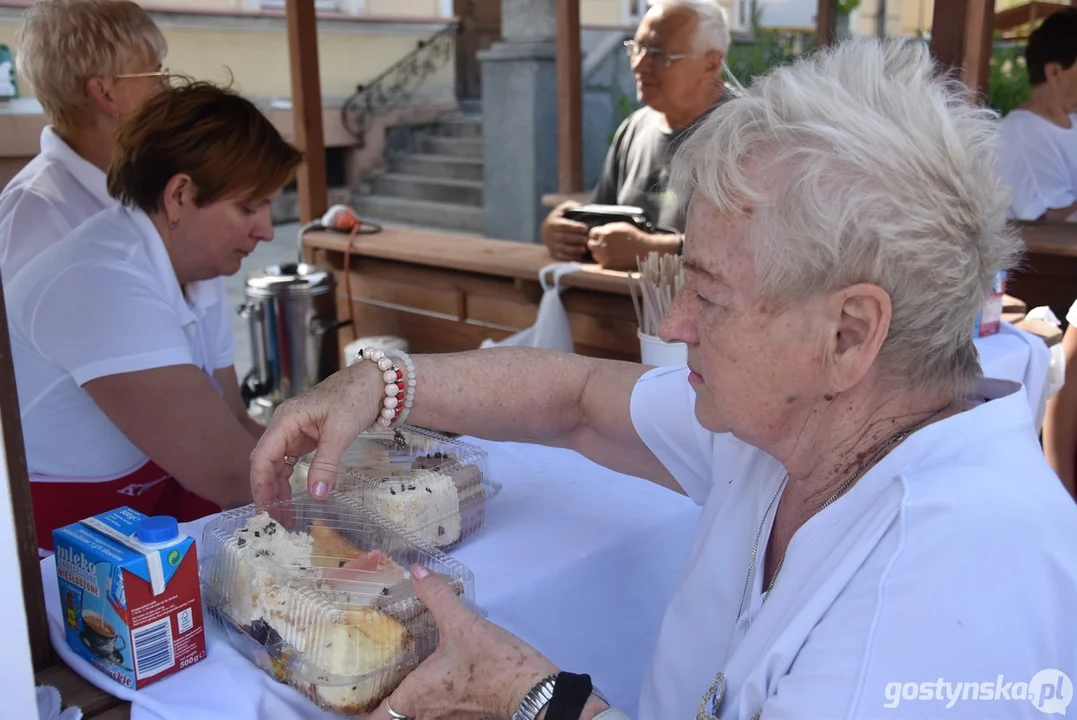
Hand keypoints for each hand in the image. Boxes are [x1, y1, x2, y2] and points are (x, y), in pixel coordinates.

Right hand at [249, 361, 382, 505]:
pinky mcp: (306, 436)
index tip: (265, 509)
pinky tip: (292, 496)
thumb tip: (316, 495)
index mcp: (286, 420)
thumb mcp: (341, 431)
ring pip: (276, 463)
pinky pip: (290, 460)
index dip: (260, 485)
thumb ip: (326, 463)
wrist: (374, 383)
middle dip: (268, 491)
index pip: (262, 456)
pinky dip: (289, 479)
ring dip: (278, 488)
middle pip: (265, 462)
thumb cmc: (355, 397)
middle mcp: (284, 425)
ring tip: (284, 514)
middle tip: (276, 519)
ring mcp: (294, 431)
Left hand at [358, 565, 558, 719]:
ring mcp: (447, 719)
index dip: (357, 714)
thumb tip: (417, 571)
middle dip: (381, 703)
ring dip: (406, 702)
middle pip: (394, 717)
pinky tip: (434, 678)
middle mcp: (426, 715)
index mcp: (415, 697)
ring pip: (416, 715)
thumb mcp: (463, 623)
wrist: (534, 691)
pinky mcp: (466, 717)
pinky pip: (436, 712)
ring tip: (397, 677)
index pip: (374, 719)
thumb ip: (436, 596)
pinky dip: (428, 700)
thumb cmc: (491, 662)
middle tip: (369, 680)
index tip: (346, 701)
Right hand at [542, 204, 589, 261]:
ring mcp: (551, 245)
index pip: (564, 225)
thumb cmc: (558, 218)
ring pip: (563, 248)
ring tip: (585, 249)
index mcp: (553, 223)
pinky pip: (562, 256)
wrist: (546, 231)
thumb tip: (581, 207)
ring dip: (574, 250)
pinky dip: (571, 257)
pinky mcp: (553, 253)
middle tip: (587, 240)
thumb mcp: (562, 209)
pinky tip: (580, 257)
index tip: (585, 228)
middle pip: (564, 238)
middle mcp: (550, 234)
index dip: (575, 227)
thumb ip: (570, 206)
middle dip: (577, 239)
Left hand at [586, 222, 653, 269]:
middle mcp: (603, 244)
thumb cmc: (633, 236)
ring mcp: (604, 255)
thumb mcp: (620, 226)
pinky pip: (599, 260)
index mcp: (605, 233)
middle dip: (595, 243)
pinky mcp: (607, 263)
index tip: (600, 236)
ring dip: (598, 251)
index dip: (596, 234)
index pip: (592, 233)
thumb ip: (607, 228)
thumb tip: (599, 231)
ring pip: (594, 253)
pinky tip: (611, 256)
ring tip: (608, 250)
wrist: (643, 250)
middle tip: (603, 244)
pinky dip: (603, 258)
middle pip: (590, 244)